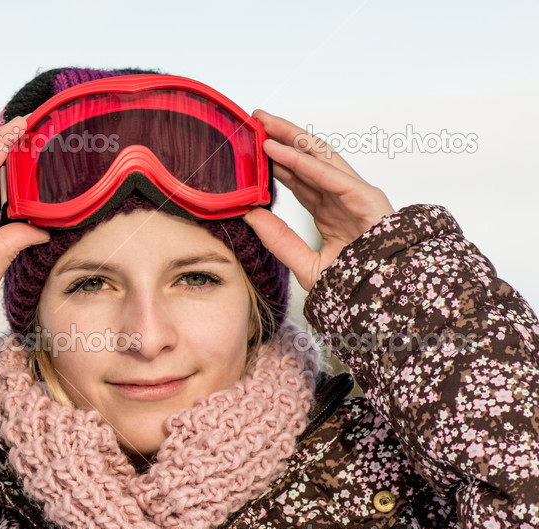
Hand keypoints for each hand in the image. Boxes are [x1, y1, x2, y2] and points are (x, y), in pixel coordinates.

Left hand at [242, 109, 394, 290]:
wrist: (384, 301)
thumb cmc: (356, 286)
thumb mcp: (306, 264)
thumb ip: (280, 241)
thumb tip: (251, 216)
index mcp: (330, 212)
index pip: (299, 178)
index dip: (276, 161)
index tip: (251, 149)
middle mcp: (341, 198)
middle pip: (306, 159)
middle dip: (281, 138)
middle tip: (254, 121)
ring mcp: (354, 195)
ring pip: (318, 156)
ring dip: (290, 136)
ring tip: (264, 122)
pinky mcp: (365, 198)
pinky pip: (329, 175)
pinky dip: (303, 162)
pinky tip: (280, 151)